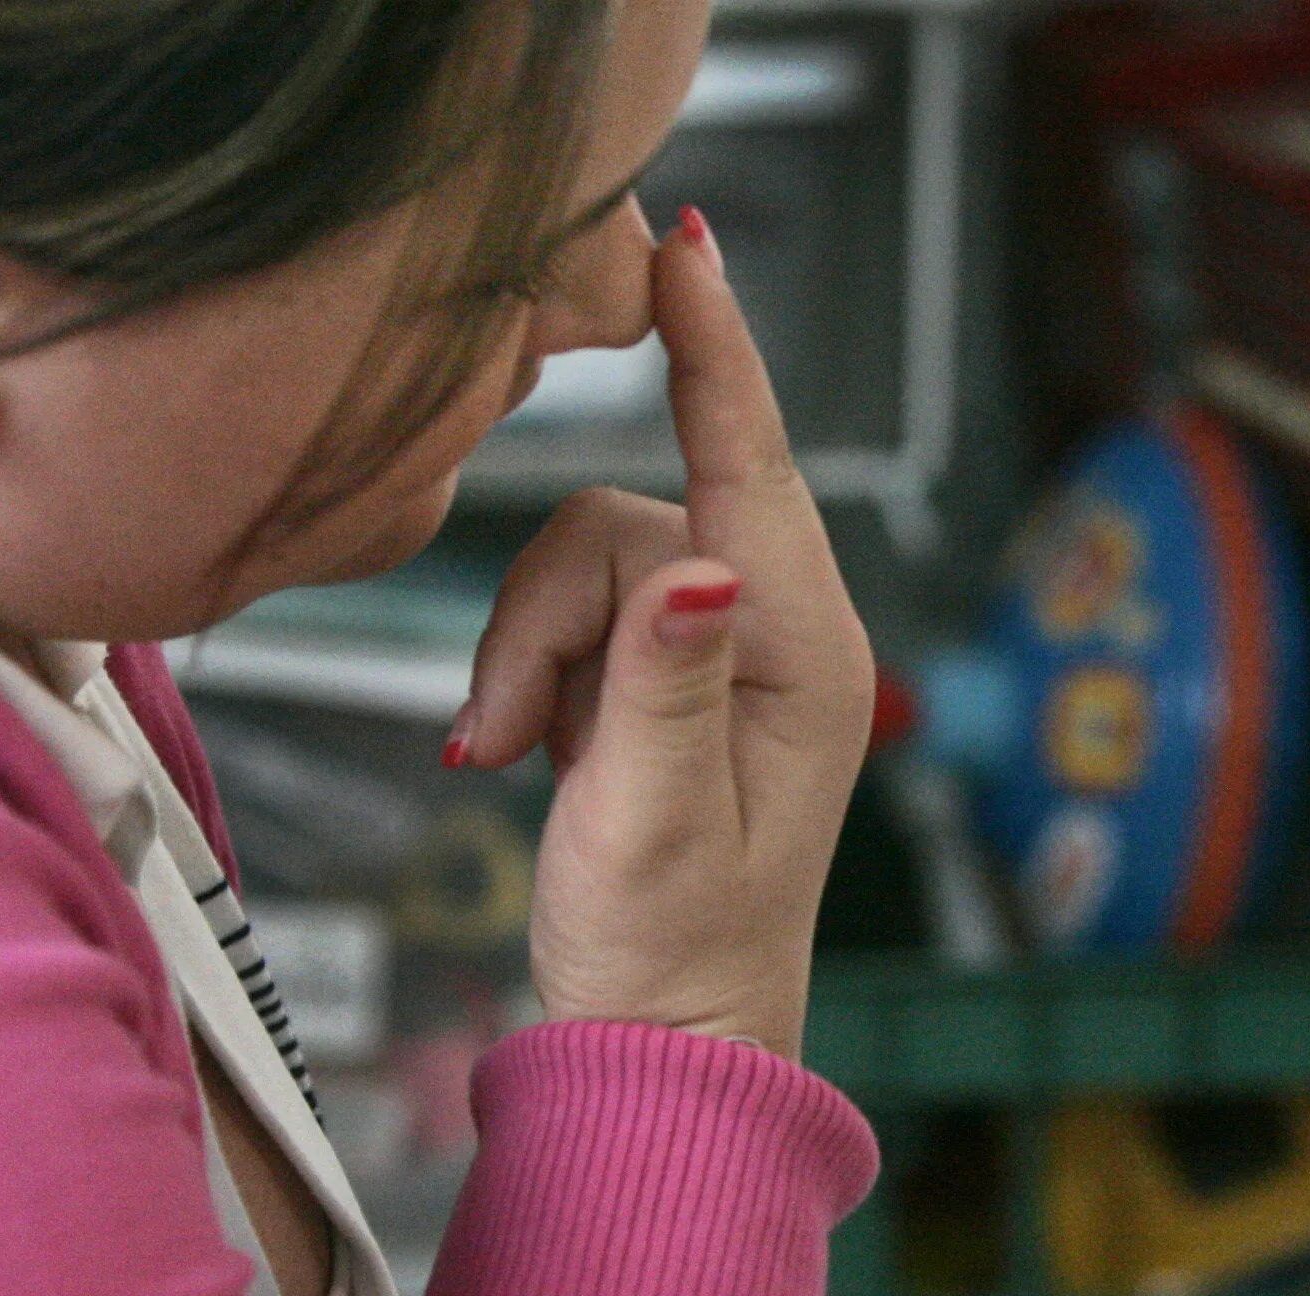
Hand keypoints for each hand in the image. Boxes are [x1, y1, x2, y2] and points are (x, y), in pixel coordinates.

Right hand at [453, 214, 873, 1057]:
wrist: (664, 1034)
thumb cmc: (671, 953)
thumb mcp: (651, 825)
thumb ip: (661, 685)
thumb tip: (690, 563)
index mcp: (803, 657)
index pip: (751, 468)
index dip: (711, 351)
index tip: (679, 247)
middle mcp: (778, 634)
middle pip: (631, 520)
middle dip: (549, 613)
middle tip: (506, 732)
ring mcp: (723, 648)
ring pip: (586, 562)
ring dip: (528, 654)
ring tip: (519, 756)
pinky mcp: (672, 670)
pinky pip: (578, 610)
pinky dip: (533, 669)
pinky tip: (534, 747)